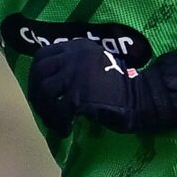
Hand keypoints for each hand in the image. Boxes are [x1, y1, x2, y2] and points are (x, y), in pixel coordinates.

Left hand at [27, 38, 147, 132]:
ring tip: (55, 122)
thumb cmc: (121, 85)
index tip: (39, 88)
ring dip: (45, 110)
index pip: (43, 55)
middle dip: (36, 93)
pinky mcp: (78, 95)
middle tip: (43, 108)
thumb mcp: (97, 62)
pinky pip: (57, 110)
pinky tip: (65, 129)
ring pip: (44, 92)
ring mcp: (75, 75)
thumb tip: (51, 79)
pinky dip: (58, 122)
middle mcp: (73, 56)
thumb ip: (76, 63)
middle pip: (39, 73)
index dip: (36, 73)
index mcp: (77, 47)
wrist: (140, 97)